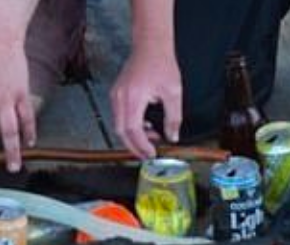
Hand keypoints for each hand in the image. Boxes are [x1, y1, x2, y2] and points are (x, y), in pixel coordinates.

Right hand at [110, 43, 182, 158]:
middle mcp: (120, 97)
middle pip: (121, 132)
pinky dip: (130, 125)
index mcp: (134, 97)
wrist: (150, 46)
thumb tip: (172, 136)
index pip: (132, 130)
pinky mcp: (116, 94)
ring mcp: (115, 96)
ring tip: (152, 136)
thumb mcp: (173, 92)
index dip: (141, 145)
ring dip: (133, 135)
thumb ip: (173, 118)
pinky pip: (119, 116)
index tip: (151, 153)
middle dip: (134, 146)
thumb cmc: (161, 63)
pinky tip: (145, 125)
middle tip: (148, 153)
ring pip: (119, 126)